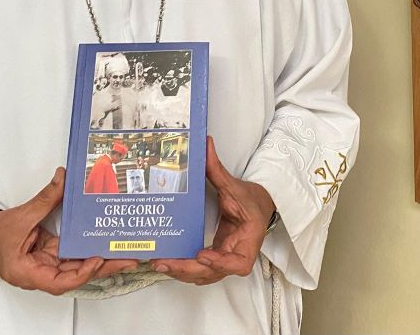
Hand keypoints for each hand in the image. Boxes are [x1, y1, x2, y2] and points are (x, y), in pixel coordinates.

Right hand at [0, 168, 137, 294]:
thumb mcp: (21, 217)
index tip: (97, 259)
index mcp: (30, 273)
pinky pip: (72, 253)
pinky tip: (105, 242)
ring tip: (125, 251)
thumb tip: (63, 179)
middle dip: (104, 266)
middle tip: (129, 258)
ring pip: (78, 265)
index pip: (61, 282)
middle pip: (77, 274)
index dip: (82, 272)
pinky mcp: (50, 254)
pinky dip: (88, 248)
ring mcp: (48, 264)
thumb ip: (45, 199)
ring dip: (100, 258)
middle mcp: (42, 273)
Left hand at [152, 136, 275, 285]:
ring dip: (182, 272)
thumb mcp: (235, 185)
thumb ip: (217, 169)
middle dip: (188, 269)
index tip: (202, 254)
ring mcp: (226, 258)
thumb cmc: (251, 200)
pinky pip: (200, 270)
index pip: (237, 262)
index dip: (220, 263)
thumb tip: (205, 143)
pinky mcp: (216, 257)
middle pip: (213, 273)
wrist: (259, 206)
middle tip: (166, 262)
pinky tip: (166, 262)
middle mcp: (237, 254)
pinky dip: (184, 269)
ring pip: (204, 276)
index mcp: (248, 239)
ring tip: (160, 263)